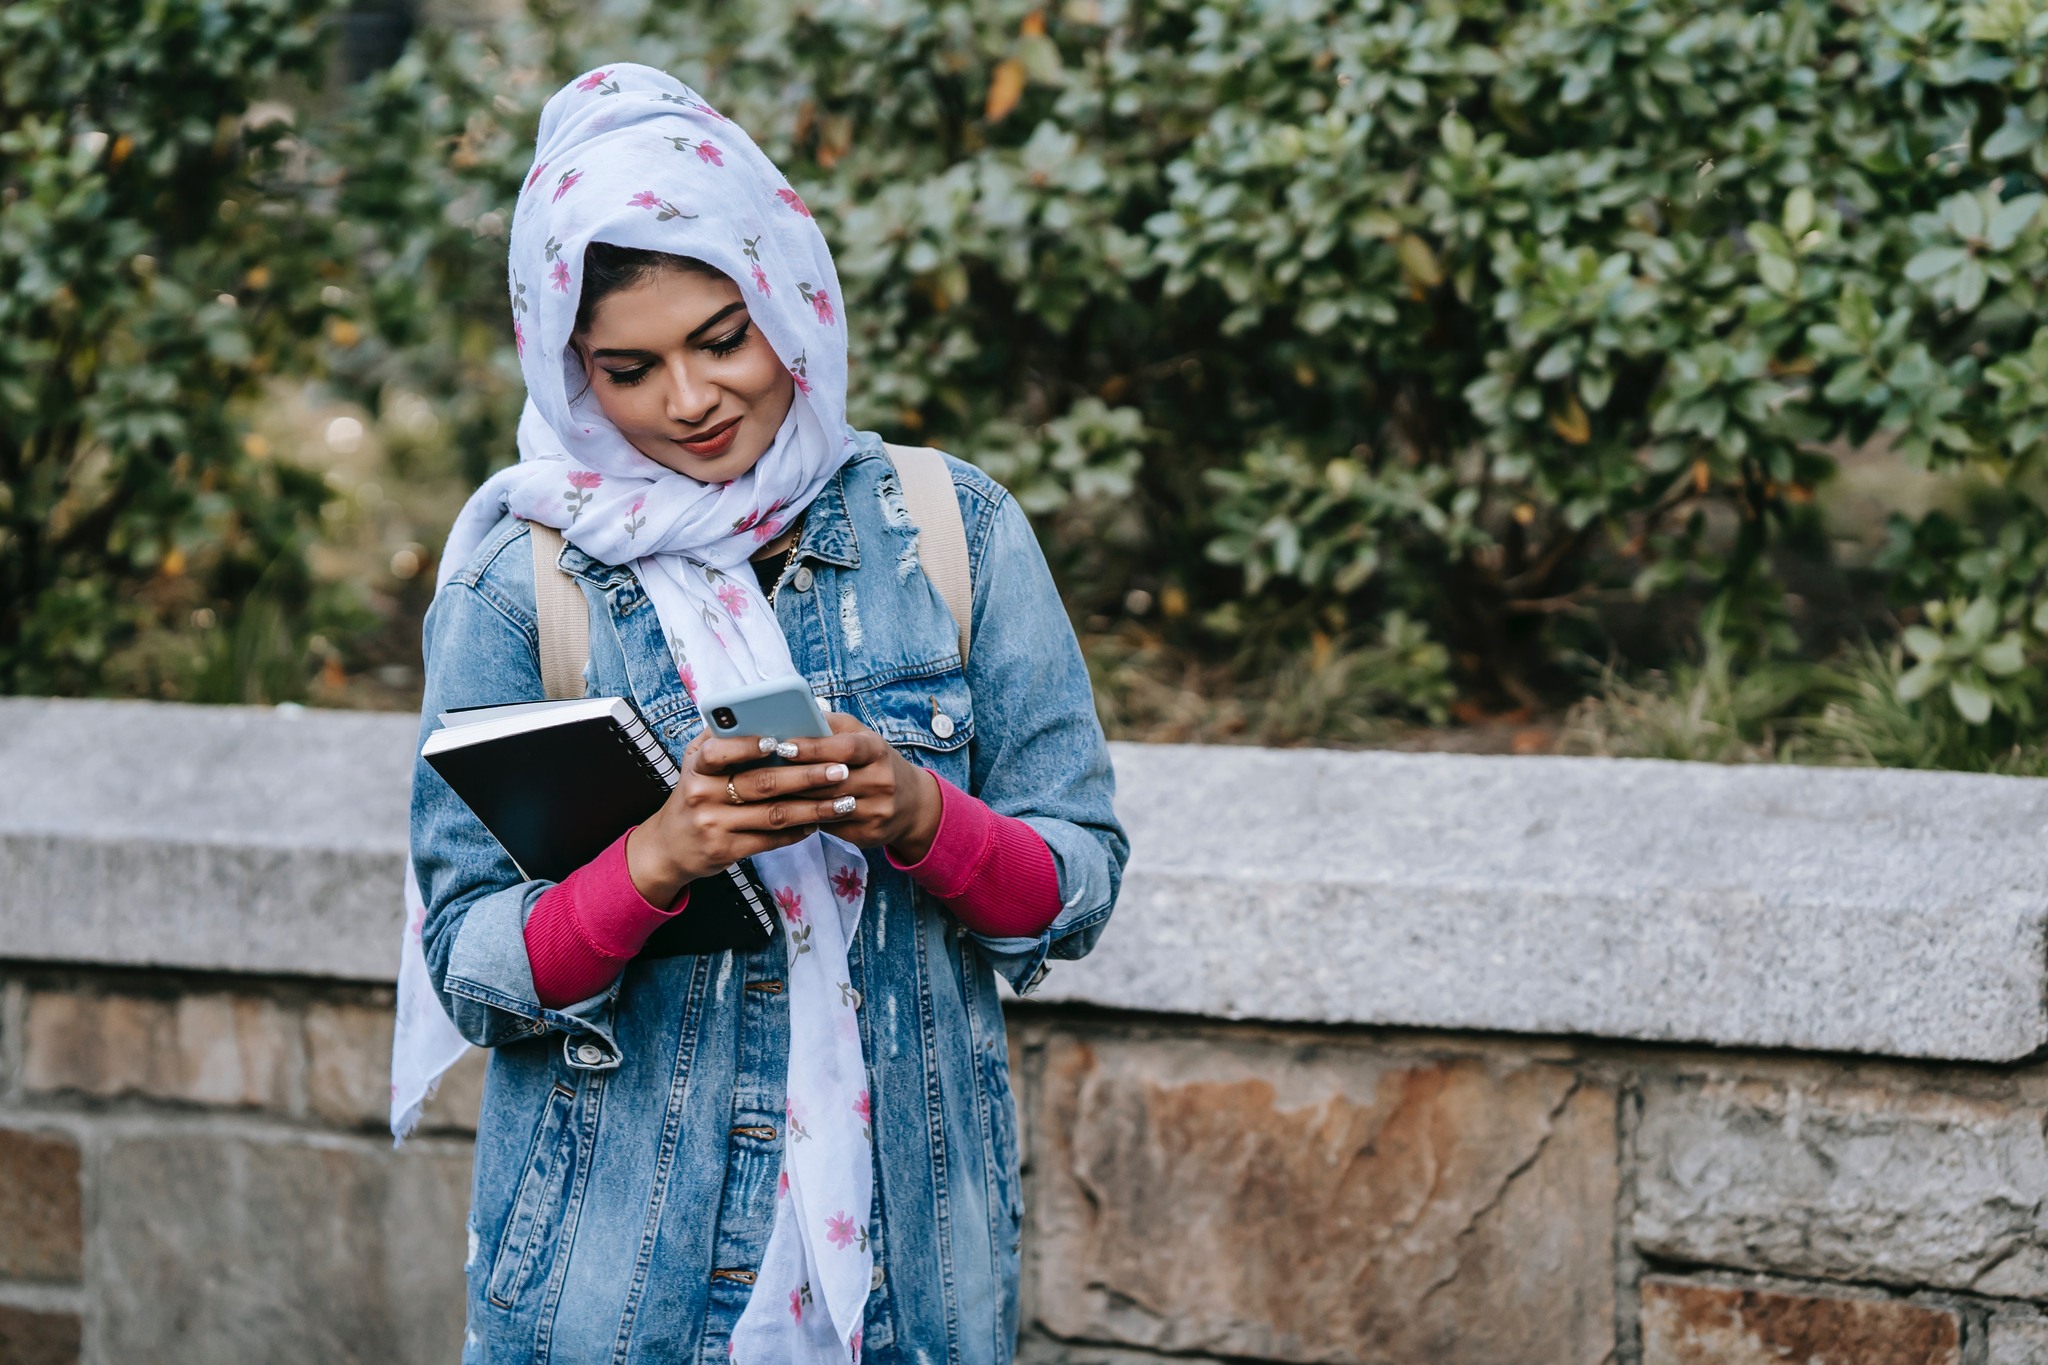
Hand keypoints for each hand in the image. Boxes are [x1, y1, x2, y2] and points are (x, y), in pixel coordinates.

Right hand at [624, 715, 939, 906]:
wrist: (669, 846)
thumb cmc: (697, 793)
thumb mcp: (697, 763)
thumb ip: (723, 738)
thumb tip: (766, 713)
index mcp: (697, 766)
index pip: (719, 751)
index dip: (749, 746)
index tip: (781, 740)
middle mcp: (702, 794)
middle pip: (762, 784)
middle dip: (807, 776)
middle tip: (842, 770)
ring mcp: (713, 826)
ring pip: (774, 815)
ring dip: (814, 808)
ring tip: (845, 800)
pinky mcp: (725, 851)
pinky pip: (770, 840)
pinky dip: (799, 830)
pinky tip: (820, 822)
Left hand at [776, 712, 941, 858]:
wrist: (912, 803)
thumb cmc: (873, 762)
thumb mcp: (860, 736)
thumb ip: (830, 725)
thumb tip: (794, 713)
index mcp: (877, 750)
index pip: (844, 748)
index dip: (813, 748)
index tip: (783, 746)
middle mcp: (882, 780)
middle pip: (830, 782)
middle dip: (794, 778)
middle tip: (761, 773)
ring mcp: (878, 810)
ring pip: (826, 808)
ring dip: (794, 801)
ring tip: (765, 794)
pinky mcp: (870, 834)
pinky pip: (830, 828)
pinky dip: (805, 820)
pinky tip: (785, 814)